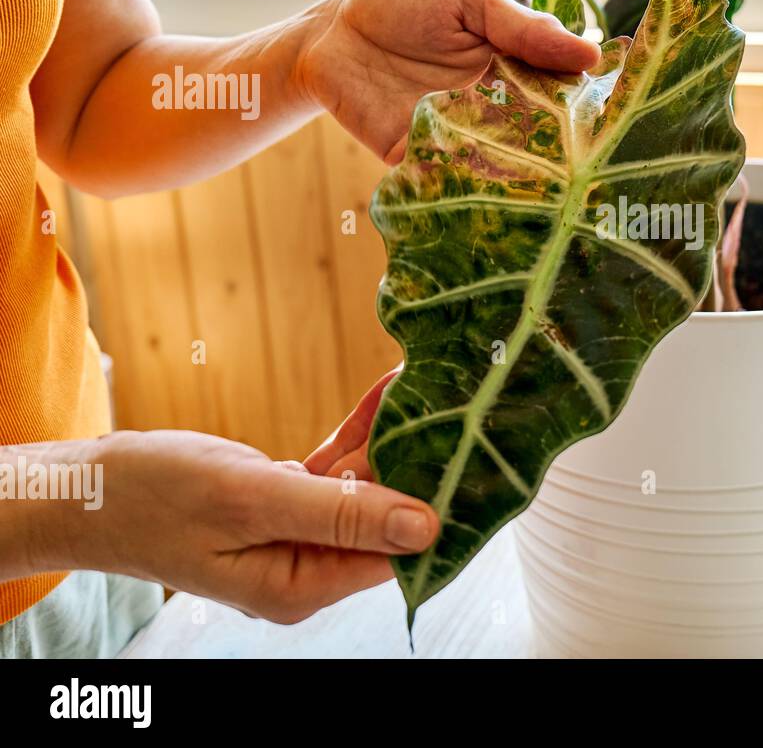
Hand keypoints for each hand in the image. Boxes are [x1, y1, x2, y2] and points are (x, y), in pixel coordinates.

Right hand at [28, 387, 437, 624]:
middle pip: (385, 518)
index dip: (434, 504)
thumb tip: (423, 528)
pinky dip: (356, 436)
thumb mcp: (248, 499)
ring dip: (391, 439)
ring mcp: (295, 537)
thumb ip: (338, 515)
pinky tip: (384, 393)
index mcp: (301, 584)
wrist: (86, 489)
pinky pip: (334, 472)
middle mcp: (307, 568)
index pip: (394, 553)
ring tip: (429, 385)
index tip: (468, 453)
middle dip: (419, 462)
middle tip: (458, 402)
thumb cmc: (153, 497)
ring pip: (363, 489)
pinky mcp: (283, 508)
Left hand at [295, 0, 601, 163]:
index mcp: (515, 71)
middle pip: (538, 142)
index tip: (613, 119)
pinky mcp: (416, 160)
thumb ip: (522, 26)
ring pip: (498, 168)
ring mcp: (457, 139)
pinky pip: (445, 181)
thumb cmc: (403, 2)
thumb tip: (590, 53)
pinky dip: (462, 188)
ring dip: (521, 179)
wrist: (330, 30)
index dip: (586, 109)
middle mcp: (494, 112)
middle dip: (561, 155)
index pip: (561, 96)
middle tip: (588, 166)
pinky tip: (484, 197)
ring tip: (547, 189)